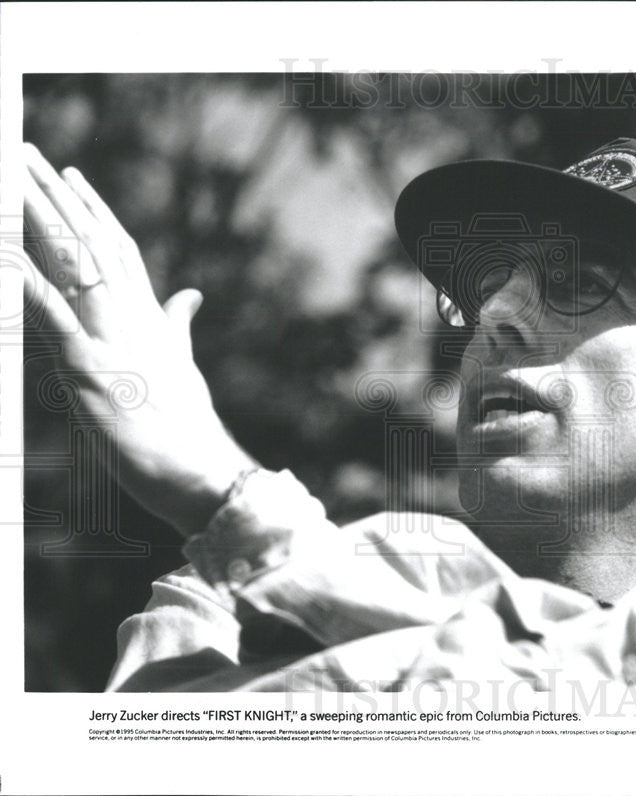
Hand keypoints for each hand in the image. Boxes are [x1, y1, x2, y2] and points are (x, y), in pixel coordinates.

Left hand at [22, 143, 256, 534]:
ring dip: (39, 219)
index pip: (119, 250)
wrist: (196, 468)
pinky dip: (31, 287)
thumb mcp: (181, 365)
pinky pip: (55, 320)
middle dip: (56, 197)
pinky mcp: (90, 369)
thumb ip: (177, 324)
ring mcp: (111, 339)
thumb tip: (188, 294)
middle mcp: (131, 317)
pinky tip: (10, 257)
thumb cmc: (186, 424)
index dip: (93, 209)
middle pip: (90, 243)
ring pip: (73, 265)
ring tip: (13, 179)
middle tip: (26, 153)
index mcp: (149, 316)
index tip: (69, 174)